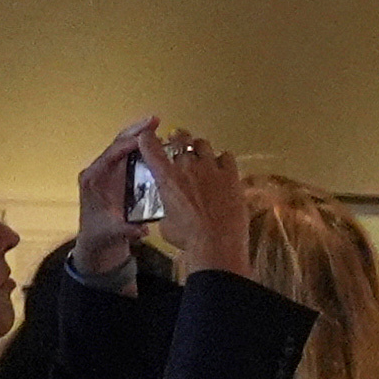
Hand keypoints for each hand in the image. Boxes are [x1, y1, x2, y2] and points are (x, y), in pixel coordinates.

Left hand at [71, 122, 147, 274]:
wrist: (97, 241)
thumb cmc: (102, 235)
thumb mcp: (114, 234)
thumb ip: (127, 231)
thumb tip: (143, 229)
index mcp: (93, 180)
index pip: (110, 156)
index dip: (127, 144)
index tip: (145, 136)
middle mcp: (97, 171)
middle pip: (116, 145)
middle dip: (134, 131)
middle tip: (153, 120)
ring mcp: (105, 172)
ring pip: (121, 147)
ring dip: (138, 135)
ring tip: (156, 124)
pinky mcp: (114, 174)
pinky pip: (126, 155)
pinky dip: (140, 145)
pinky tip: (155, 140)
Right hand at [142, 124, 255, 281]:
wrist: (216, 243)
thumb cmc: (187, 237)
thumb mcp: (166, 223)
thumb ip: (168, 208)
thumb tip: (173, 210)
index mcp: (167, 178)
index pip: (151, 149)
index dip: (147, 139)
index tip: (146, 135)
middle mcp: (188, 167)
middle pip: (181, 140)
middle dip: (178, 140)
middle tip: (179, 143)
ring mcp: (211, 169)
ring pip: (203, 144)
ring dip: (199, 148)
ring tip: (201, 154)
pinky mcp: (231, 175)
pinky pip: (227, 156)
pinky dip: (223, 159)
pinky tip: (222, 167)